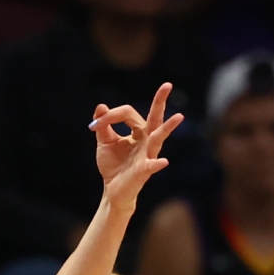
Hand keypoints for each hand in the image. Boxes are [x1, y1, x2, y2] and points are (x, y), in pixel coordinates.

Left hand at [90, 83, 182, 207]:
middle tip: (167, 84)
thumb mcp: (105, 143)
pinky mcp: (143, 170)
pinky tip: (163, 162)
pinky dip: (156, 164)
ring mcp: (147, 154)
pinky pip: (151, 166)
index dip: (110, 116)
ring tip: (179, 117)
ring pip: (158, 138)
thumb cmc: (113, 165)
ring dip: (167, 128)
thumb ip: (104, 126)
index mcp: (138, 132)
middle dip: (160, 102)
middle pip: (154, 118)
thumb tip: (101, 107)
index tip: (94, 125)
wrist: (113, 190)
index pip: (127, 114)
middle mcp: (147, 140)